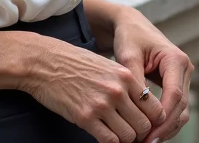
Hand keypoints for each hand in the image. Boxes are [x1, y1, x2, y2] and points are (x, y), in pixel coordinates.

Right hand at [20, 35, 166, 142]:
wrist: (43, 62)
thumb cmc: (72, 63)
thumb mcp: (105, 66)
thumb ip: (124, 84)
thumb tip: (141, 105)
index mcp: (125, 76)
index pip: (155, 108)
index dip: (153, 121)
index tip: (145, 124)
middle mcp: (117, 90)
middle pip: (145, 125)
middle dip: (140, 133)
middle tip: (131, 132)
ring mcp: (101, 105)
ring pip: (129, 136)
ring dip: (125, 139)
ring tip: (116, 133)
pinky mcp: (85, 117)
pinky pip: (110, 141)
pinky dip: (110, 142)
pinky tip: (104, 135)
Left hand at [110, 8, 193, 140]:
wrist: (132, 26)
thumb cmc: (129, 37)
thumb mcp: (128, 55)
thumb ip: (134, 79)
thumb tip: (138, 106)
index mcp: (175, 59)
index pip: (175, 95)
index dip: (164, 117)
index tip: (149, 132)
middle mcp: (184, 69)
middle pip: (181, 106)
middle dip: (165, 126)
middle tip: (146, 142)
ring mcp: (183, 78)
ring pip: (181, 111)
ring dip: (167, 127)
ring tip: (147, 140)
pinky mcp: (176, 84)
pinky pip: (175, 107)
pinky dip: (165, 121)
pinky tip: (150, 132)